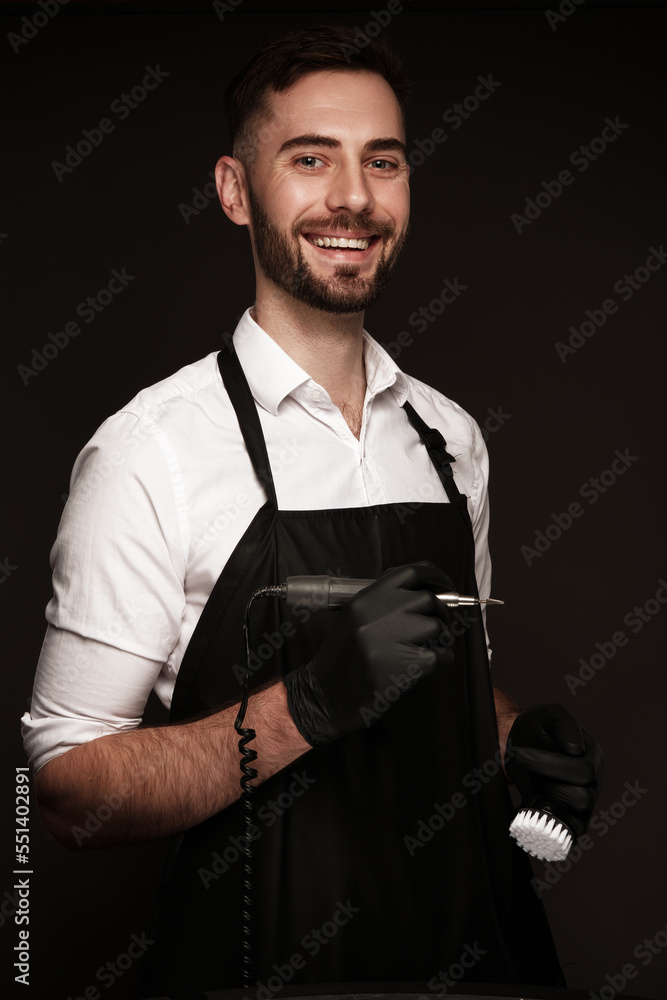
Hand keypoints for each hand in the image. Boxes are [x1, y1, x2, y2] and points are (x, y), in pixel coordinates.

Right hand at [285, 561, 454, 745]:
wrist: (325, 697)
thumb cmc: (342, 659)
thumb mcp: (353, 618)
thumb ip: (383, 601)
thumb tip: (424, 588)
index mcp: (364, 600)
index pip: (410, 573)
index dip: (434, 576)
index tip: (444, 585)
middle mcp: (376, 615)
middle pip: (428, 599)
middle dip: (439, 613)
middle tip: (437, 627)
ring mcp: (388, 641)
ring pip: (436, 627)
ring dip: (439, 640)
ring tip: (426, 649)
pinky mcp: (401, 667)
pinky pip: (437, 656)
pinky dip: (438, 661)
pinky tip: (424, 667)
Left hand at [505, 703, 603, 837]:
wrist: (518, 743)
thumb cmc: (537, 728)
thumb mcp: (549, 715)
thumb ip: (565, 725)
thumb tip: (575, 749)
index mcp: (593, 756)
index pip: (583, 772)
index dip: (550, 765)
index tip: (523, 754)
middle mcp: (593, 781)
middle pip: (582, 798)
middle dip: (547, 784)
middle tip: (524, 769)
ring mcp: (583, 801)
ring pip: (576, 817)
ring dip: (547, 801)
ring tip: (529, 785)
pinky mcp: (569, 816)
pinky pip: (569, 831)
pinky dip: (549, 823)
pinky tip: (529, 806)